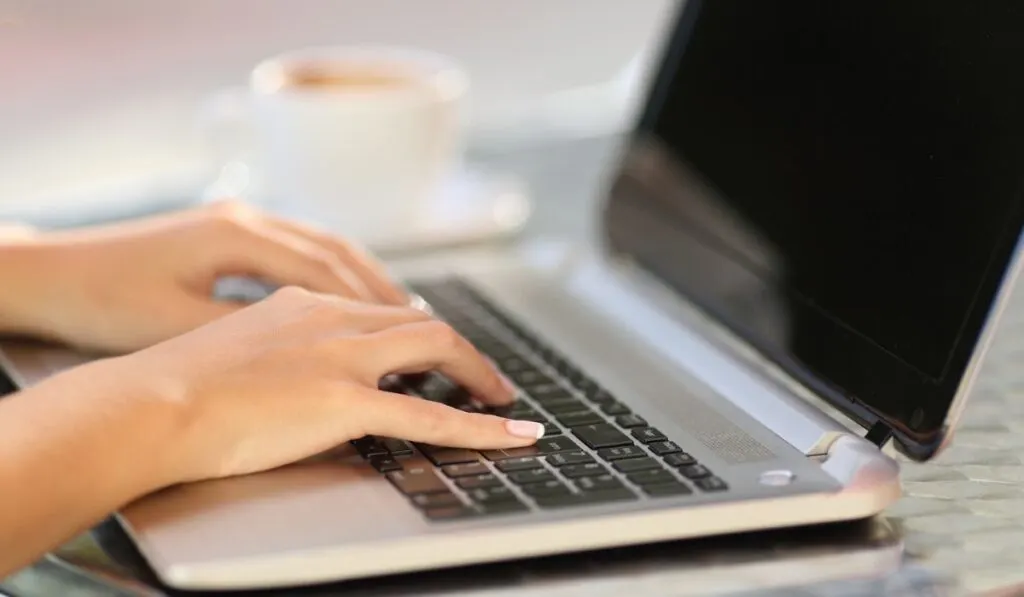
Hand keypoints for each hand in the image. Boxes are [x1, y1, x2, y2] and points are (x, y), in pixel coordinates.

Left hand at [0, 201, 407, 352]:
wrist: (47, 275)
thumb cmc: (102, 301)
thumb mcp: (185, 326)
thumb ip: (259, 337)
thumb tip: (322, 361)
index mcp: (241, 237)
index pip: (336, 274)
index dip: (388, 313)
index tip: (432, 343)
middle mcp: (249, 220)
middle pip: (343, 255)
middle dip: (395, 298)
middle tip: (442, 336)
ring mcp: (240, 222)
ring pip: (328, 250)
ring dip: (372, 286)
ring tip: (410, 321)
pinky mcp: (228, 235)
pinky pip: (303, 254)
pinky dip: (338, 279)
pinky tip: (349, 305)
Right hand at [88, 286, 541, 486]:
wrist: (147, 403)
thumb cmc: (172, 388)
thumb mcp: (234, 350)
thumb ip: (277, 353)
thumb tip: (296, 377)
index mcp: (302, 305)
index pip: (379, 310)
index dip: (415, 331)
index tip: (433, 350)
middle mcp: (330, 319)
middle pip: (419, 320)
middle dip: (460, 348)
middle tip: (483, 376)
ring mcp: (341, 356)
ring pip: (436, 347)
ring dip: (477, 373)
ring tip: (501, 399)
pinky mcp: (343, 399)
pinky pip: (429, 416)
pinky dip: (479, 428)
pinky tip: (509, 435)